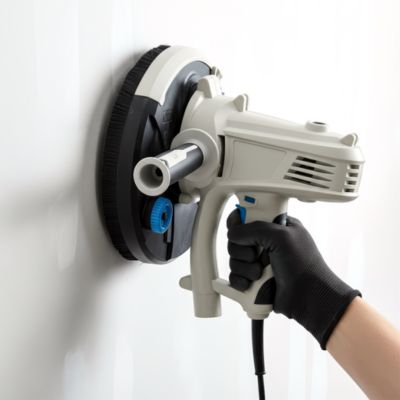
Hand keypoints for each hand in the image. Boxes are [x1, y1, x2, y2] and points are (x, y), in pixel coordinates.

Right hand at [226, 209, 360, 348]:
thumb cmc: (304, 265)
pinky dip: (240, 282)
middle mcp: (265, 243)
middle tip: (257, 256)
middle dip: (243, 251)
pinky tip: (251, 284)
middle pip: (236, 240)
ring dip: (244, 268)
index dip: (239, 222)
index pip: (247, 217)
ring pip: (234, 260)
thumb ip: (254, 229)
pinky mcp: (254, 280)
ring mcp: (259, 262)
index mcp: (274, 227)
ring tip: (260, 273)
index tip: (238, 228)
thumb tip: (233, 233)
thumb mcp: (281, 236)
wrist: (309, 297)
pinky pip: (234, 277)